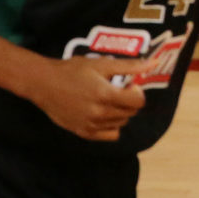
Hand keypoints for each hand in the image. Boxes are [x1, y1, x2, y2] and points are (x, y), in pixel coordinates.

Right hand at [29, 55, 149, 141]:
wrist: (43, 83)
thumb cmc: (73, 70)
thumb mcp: (102, 64)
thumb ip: (130, 66)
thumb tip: (154, 63)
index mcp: (105, 95)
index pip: (138, 102)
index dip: (137, 91)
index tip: (129, 84)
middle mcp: (99, 113)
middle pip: (131, 112)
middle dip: (129, 100)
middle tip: (117, 90)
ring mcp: (90, 125)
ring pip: (121, 123)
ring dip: (121, 112)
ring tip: (107, 99)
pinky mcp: (83, 132)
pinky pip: (109, 135)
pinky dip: (111, 126)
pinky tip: (103, 113)